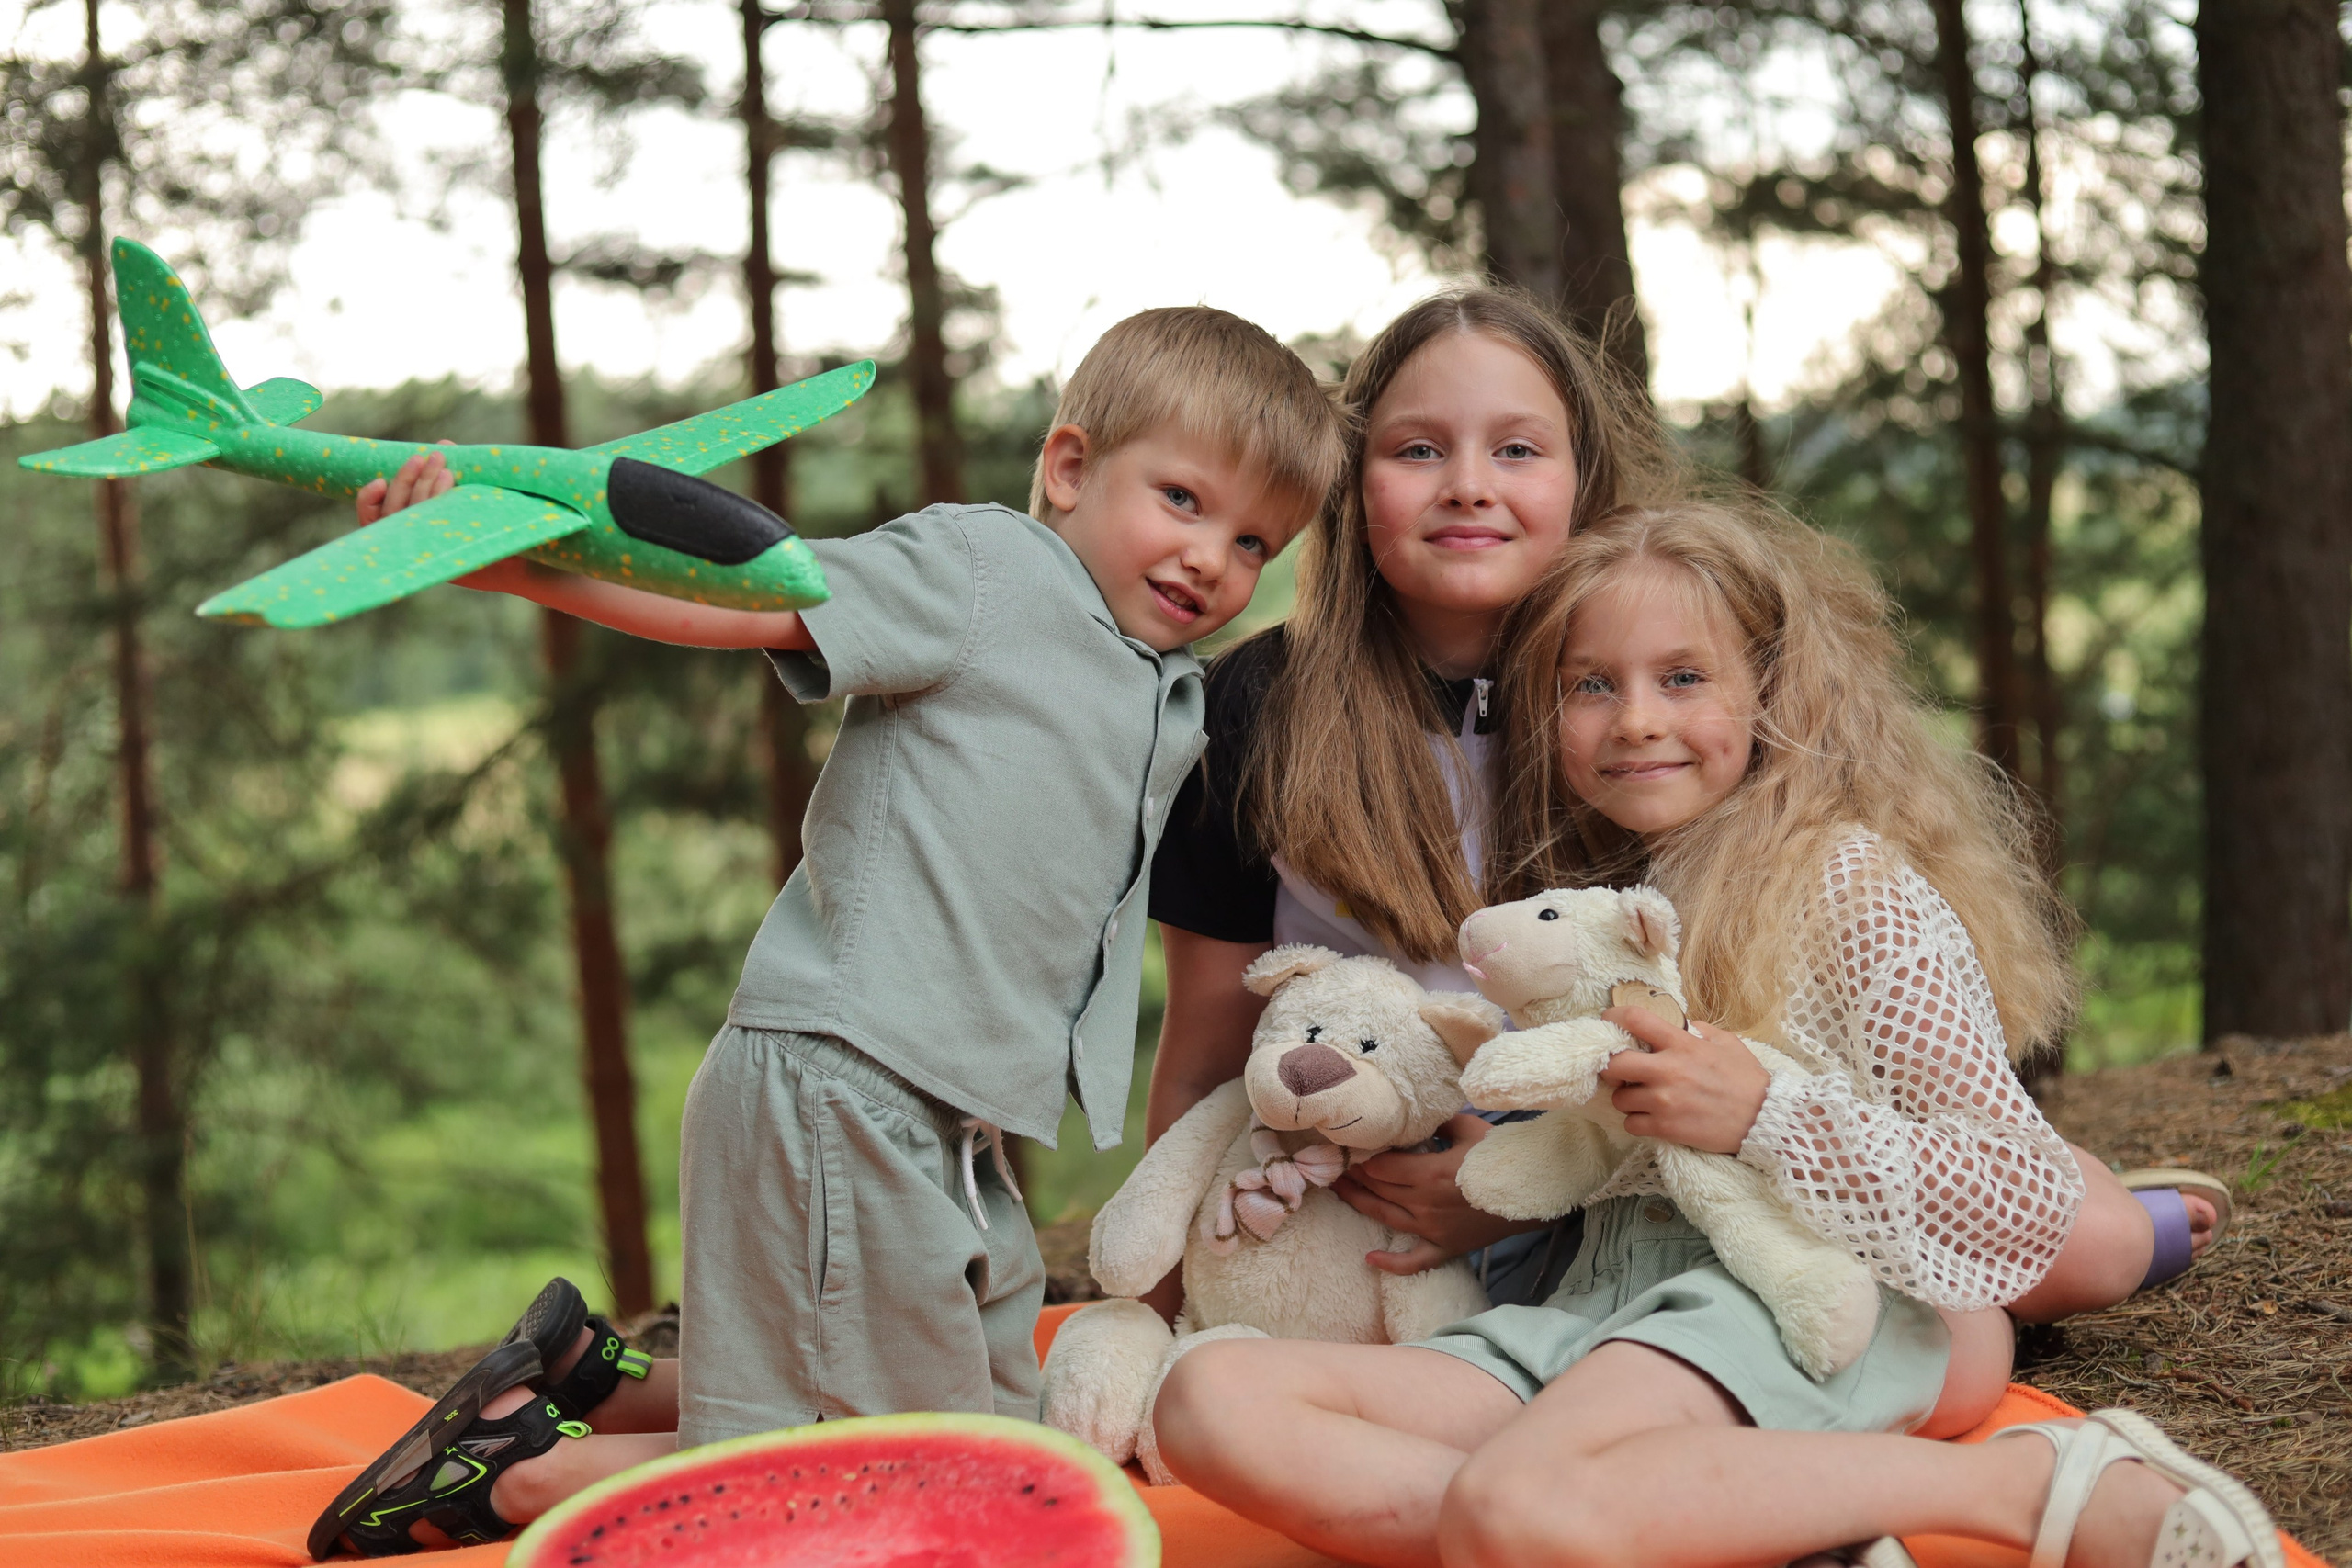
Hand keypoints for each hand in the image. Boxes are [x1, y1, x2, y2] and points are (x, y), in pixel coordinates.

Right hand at [355, 443, 545, 597]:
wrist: (533, 557)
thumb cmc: (497, 528)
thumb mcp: (470, 500)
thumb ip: (451, 475)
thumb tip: (444, 441)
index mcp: (413, 537)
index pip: (374, 522)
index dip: (368, 501)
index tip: (379, 479)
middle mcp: (419, 548)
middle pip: (395, 514)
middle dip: (407, 481)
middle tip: (427, 457)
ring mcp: (436, 555)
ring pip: (413, 521)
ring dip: (424, 488)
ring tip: (443, 467)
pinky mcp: (457, 561)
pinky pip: (436, 535)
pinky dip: (438, 508)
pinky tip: (446, 486)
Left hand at [1332, 1113, 1550, 1274]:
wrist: (1534, 1191)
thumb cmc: (1503, 1155)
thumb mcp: (1470, 1128)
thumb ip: (1438, 1121)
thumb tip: (1416, 1115)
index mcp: (1430, 1172)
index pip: (1382, 1165)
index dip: (1362, 1155)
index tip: (1349, 1144)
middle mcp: (1425, 1202)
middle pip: (1378, 1187)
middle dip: (1355, 1173)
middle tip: (1336, 1161)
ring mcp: (1433, 1228)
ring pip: (1385, 1216)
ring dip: (1358, 1202)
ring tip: (1337, 1189)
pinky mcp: (1445, 1247)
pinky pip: (1414, 1262)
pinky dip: (1391, 1265)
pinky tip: (1369, 1261)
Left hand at [1598, 1008, 1769, 1154]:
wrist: (1764, 1120)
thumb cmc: (1747, 1080)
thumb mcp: (1727, 1043)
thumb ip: (1700, 1030)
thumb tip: (1684, 1024)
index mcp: (1682, 1044)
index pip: (1635, 1019)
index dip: (1613, 1016)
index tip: (1608, 1021)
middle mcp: (1667, 1070)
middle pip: (1613, 1063)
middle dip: (1610, 1066)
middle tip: (1619, 1070)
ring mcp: (1664, 1101)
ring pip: (1619, 1099)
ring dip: (1626, 1098)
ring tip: (1642, 1099)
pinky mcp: (1665, 1128)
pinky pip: (1631, 1124)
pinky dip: (1636, 1122)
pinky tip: (1650, 1119)